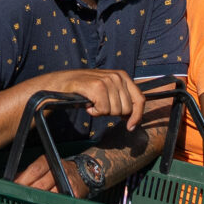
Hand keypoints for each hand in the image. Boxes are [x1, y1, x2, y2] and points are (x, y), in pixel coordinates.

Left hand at [13, 153, 81, 194]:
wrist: (84, 172)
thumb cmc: (59, 170)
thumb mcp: (45, 166)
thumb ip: (28, 173)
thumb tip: (13, 180)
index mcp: (50, 162)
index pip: (34, 170)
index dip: (23, 180)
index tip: (14, 187)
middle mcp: (60, 171)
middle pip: (40, 185)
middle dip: (27, 193)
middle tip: (18, 199)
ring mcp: (68, 183)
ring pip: (49, 196)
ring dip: (37, 202)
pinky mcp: (74, 195)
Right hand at [31, 68, 148, 130]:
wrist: (63, 83)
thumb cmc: (86, 89)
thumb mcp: (108, 90)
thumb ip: (122, 99)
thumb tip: (133, 118)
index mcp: (123, 76)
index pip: (140, 99)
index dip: (137, 116)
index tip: (131, 127)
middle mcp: (117, 76)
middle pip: (127, 109)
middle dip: (113, 113)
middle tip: (100, 106)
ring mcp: (108, 81)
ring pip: (115, 111)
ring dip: (102, 112)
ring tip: (93, 103)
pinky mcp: (98, 87)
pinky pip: (103, 110)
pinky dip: (94, 112)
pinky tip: (88, 104)